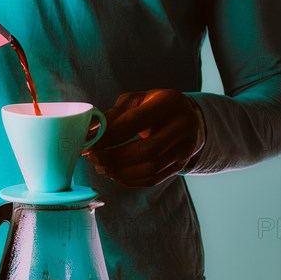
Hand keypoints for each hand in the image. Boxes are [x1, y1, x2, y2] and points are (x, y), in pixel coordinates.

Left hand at [87, 89, 204, 186]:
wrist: (188, 118)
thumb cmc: (156, 106)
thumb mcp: (138, 99)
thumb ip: (115, 113)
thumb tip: (91, 131)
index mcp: (168, 103)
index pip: (135, 122)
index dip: (109, 135)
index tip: (91, 142)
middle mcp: (182, 127)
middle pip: (146, 150)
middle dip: (114, 158)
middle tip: (94, 157)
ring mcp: (184, 149)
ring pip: (150, 169)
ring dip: (120, 172)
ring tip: (101, 167)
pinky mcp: (180, 165)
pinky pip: (153, 179)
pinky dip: (129, 180)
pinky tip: (115, 173)